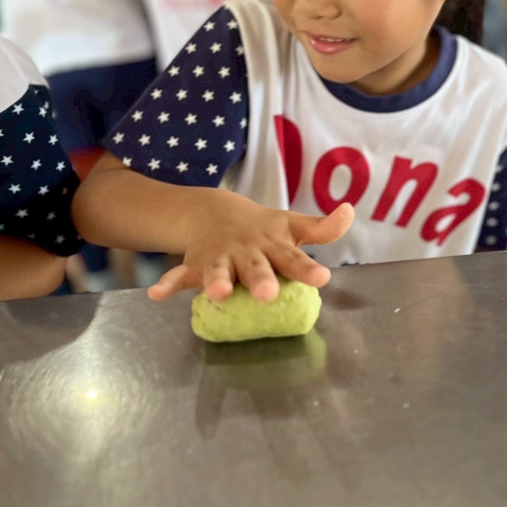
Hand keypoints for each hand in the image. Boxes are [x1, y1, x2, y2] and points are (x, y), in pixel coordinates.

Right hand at [148, 193, 353, 303]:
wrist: (215, 212)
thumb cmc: (263, 230)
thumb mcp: (292, 226)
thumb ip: (322, 227)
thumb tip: (349, 211)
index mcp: (273, 245)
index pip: (293, 258)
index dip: (307, 269)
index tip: (322, 278)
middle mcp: (247, 252)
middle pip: (255, 267)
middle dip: (261, 279)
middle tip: (269, 294)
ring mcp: (220, 258)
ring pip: (217, 271)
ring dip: (216, 282)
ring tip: (218, 293)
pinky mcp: (195, 264)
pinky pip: (180, 276)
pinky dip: (168, 285)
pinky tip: (157, 295)